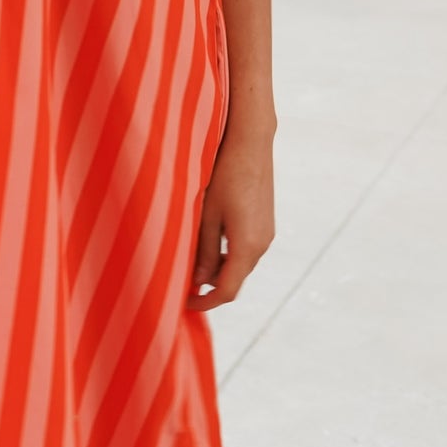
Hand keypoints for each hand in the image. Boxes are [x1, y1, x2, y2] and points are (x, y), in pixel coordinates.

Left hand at [188, 127, 274, 310]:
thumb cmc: (224, 174)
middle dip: (208, 286)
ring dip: (217, 268)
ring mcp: (267, 234)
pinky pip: (245, 249)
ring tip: (189, 258)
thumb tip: (199, 282)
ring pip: (239, 264)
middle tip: (180, 282)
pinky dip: (227, 253)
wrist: (251, 142)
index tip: (183, 304)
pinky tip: (207, 238)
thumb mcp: (206, 214)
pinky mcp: (265, 223)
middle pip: (234, 280)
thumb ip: (204, 250)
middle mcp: (262, 245)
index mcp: (247, 246)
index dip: (204, 303)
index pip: (226, 291)